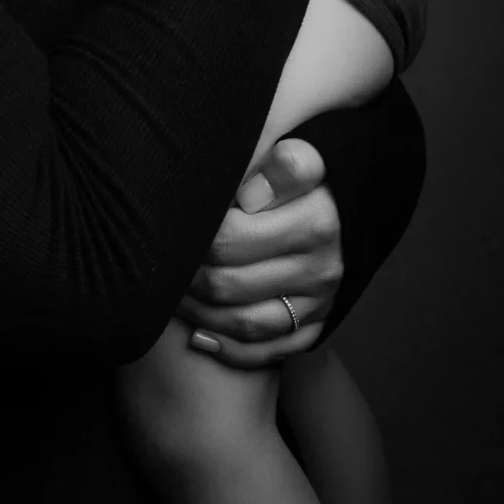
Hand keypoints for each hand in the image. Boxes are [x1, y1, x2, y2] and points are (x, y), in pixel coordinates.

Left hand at [175, 138, 342, 367]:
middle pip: (226, 277)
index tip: (181, 217)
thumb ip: (272, 160)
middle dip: (183, 271)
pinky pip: (263, 351)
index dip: (197, 230)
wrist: (344, 204)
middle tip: (158, 255)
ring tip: (169, 290)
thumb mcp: (292, 151)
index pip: (231, 234)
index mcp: (315, 214)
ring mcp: (321, 300)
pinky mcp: (316, 327)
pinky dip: (224, 346)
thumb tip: (242, 196)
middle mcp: (323, 261)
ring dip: (196, 311)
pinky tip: (196, 334)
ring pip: (241, 321)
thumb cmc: (298, 172)